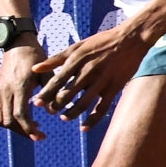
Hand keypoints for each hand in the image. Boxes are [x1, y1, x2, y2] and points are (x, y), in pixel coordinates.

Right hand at [0, 44, 44, 139]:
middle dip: (23, 131)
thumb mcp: (47, 72)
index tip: (41, 137)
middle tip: (39, 134)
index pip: (20, 115)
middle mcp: (5, 91)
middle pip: (8, 121)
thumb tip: (52, 113)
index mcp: (19, 87)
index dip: (29, 129)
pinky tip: (17, 117)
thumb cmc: (36, 56)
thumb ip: (50, 92)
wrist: (17, 44)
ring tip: (31, 126)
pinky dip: (2, 118)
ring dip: (13, 127)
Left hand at [30, 17, 157, 125]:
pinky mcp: (114, 87)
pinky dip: (92, 120)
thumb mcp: (77, 46)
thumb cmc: (101, 41)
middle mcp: (87, 72)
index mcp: (76, 61)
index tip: (36, 104)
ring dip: (71, 114)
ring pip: (82, 104)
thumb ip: (56, 59)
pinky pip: (102, 108)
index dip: (45, 94)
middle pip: (66, 95)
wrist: (130, 39)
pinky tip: (84, 127)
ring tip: (65, 117)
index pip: (56, 81)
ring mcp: (102, 81)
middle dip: (56, 106)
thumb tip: (35, 69)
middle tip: (51, 111)